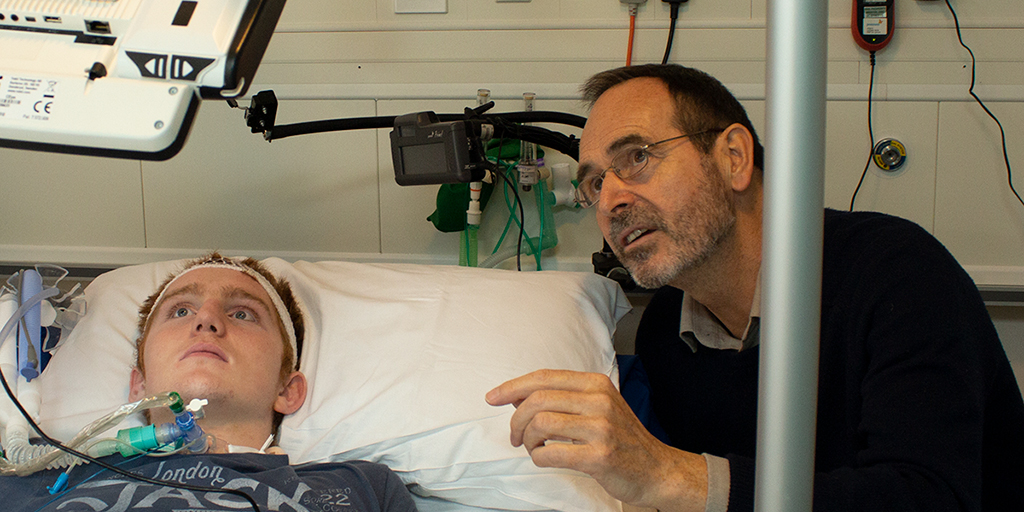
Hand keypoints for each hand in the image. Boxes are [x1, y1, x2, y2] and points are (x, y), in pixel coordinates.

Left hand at [485, 369, 707, 511]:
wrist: (657, 469)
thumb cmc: (621, 438)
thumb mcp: (597, 406)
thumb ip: (562, 397)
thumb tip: (517, 395)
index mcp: (596, 383)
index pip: (544, 377)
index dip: (512, 386)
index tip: (492, 397)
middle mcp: (599, 400)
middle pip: (538, 399)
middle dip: (516, 419)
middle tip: (515, 435)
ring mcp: (601, 428)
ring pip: (541, 423)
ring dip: (527, 439)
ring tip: (532, 448)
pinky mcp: (600, 456)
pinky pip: (551, 453)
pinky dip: (538, 457)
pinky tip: (544, 458)